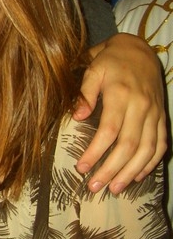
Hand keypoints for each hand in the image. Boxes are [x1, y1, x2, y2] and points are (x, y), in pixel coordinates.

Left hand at [74, 33, 166, 192]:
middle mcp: (141, 106)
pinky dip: (151, 162)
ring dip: (131, 172)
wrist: (140, 50)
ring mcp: (154, 113)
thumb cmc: (110, 61)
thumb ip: (84, 92)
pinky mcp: (162, 117)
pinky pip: (161, 143)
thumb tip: (76, 116)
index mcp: (121, 95)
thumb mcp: (92, 69)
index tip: (81, 168)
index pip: (109, 131)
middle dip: (111, 169)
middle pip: (128, 145)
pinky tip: (138, 176)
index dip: (96, 152)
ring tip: (115, 188)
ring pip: (146, 149)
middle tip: (94, 187)